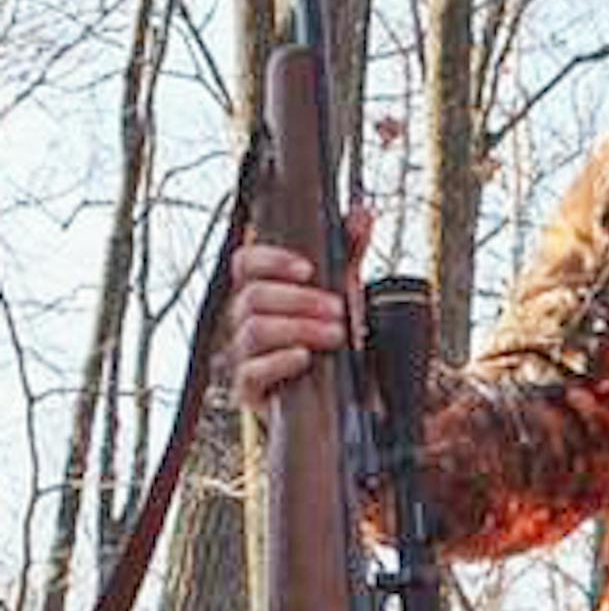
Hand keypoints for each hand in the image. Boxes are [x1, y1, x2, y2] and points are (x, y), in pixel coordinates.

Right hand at [226, 208, 372, 411]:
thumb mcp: (344, 292)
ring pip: (255, 330)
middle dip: (300, 300)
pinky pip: (251, 372)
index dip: (270, 260)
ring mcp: (245, 355)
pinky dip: (280, 362)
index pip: (245, 263)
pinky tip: (305, 358)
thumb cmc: (331, 337)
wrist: (341, 396)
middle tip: (339, 309)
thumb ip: (348, 254)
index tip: (307, 268)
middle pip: (252, 297)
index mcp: (262, 292)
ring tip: (337, 334)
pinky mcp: (251, 389)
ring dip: (299, 328)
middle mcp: (246, 320)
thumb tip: (362, 214)